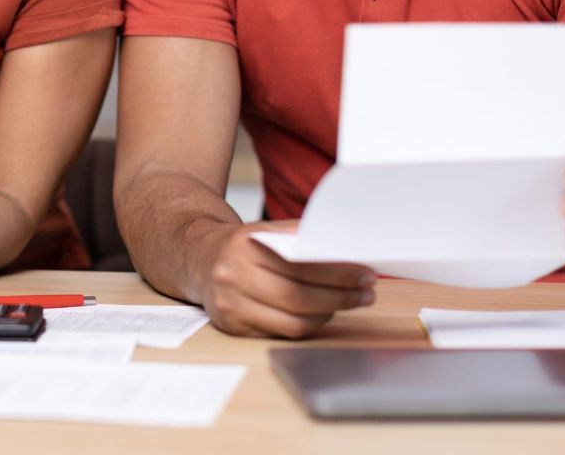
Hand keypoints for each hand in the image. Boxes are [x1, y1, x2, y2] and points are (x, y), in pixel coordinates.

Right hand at [200, 221, 375, 338]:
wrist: (198, 259)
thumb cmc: (241, 245)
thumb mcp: (264, 230)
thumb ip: (299, 235)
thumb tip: (344, 247)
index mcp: (245, 245)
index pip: (300, 265)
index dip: (337, 274)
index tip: (364, 274)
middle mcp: (233, 276)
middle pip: (298, 297)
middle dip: (340, 297)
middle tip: (366, 293)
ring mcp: (230, 305)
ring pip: (293, 322)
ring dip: (328, 314)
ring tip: (347, 303)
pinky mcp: (232, 327)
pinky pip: (281, 334)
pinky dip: (307, 325)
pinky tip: (321, 313)